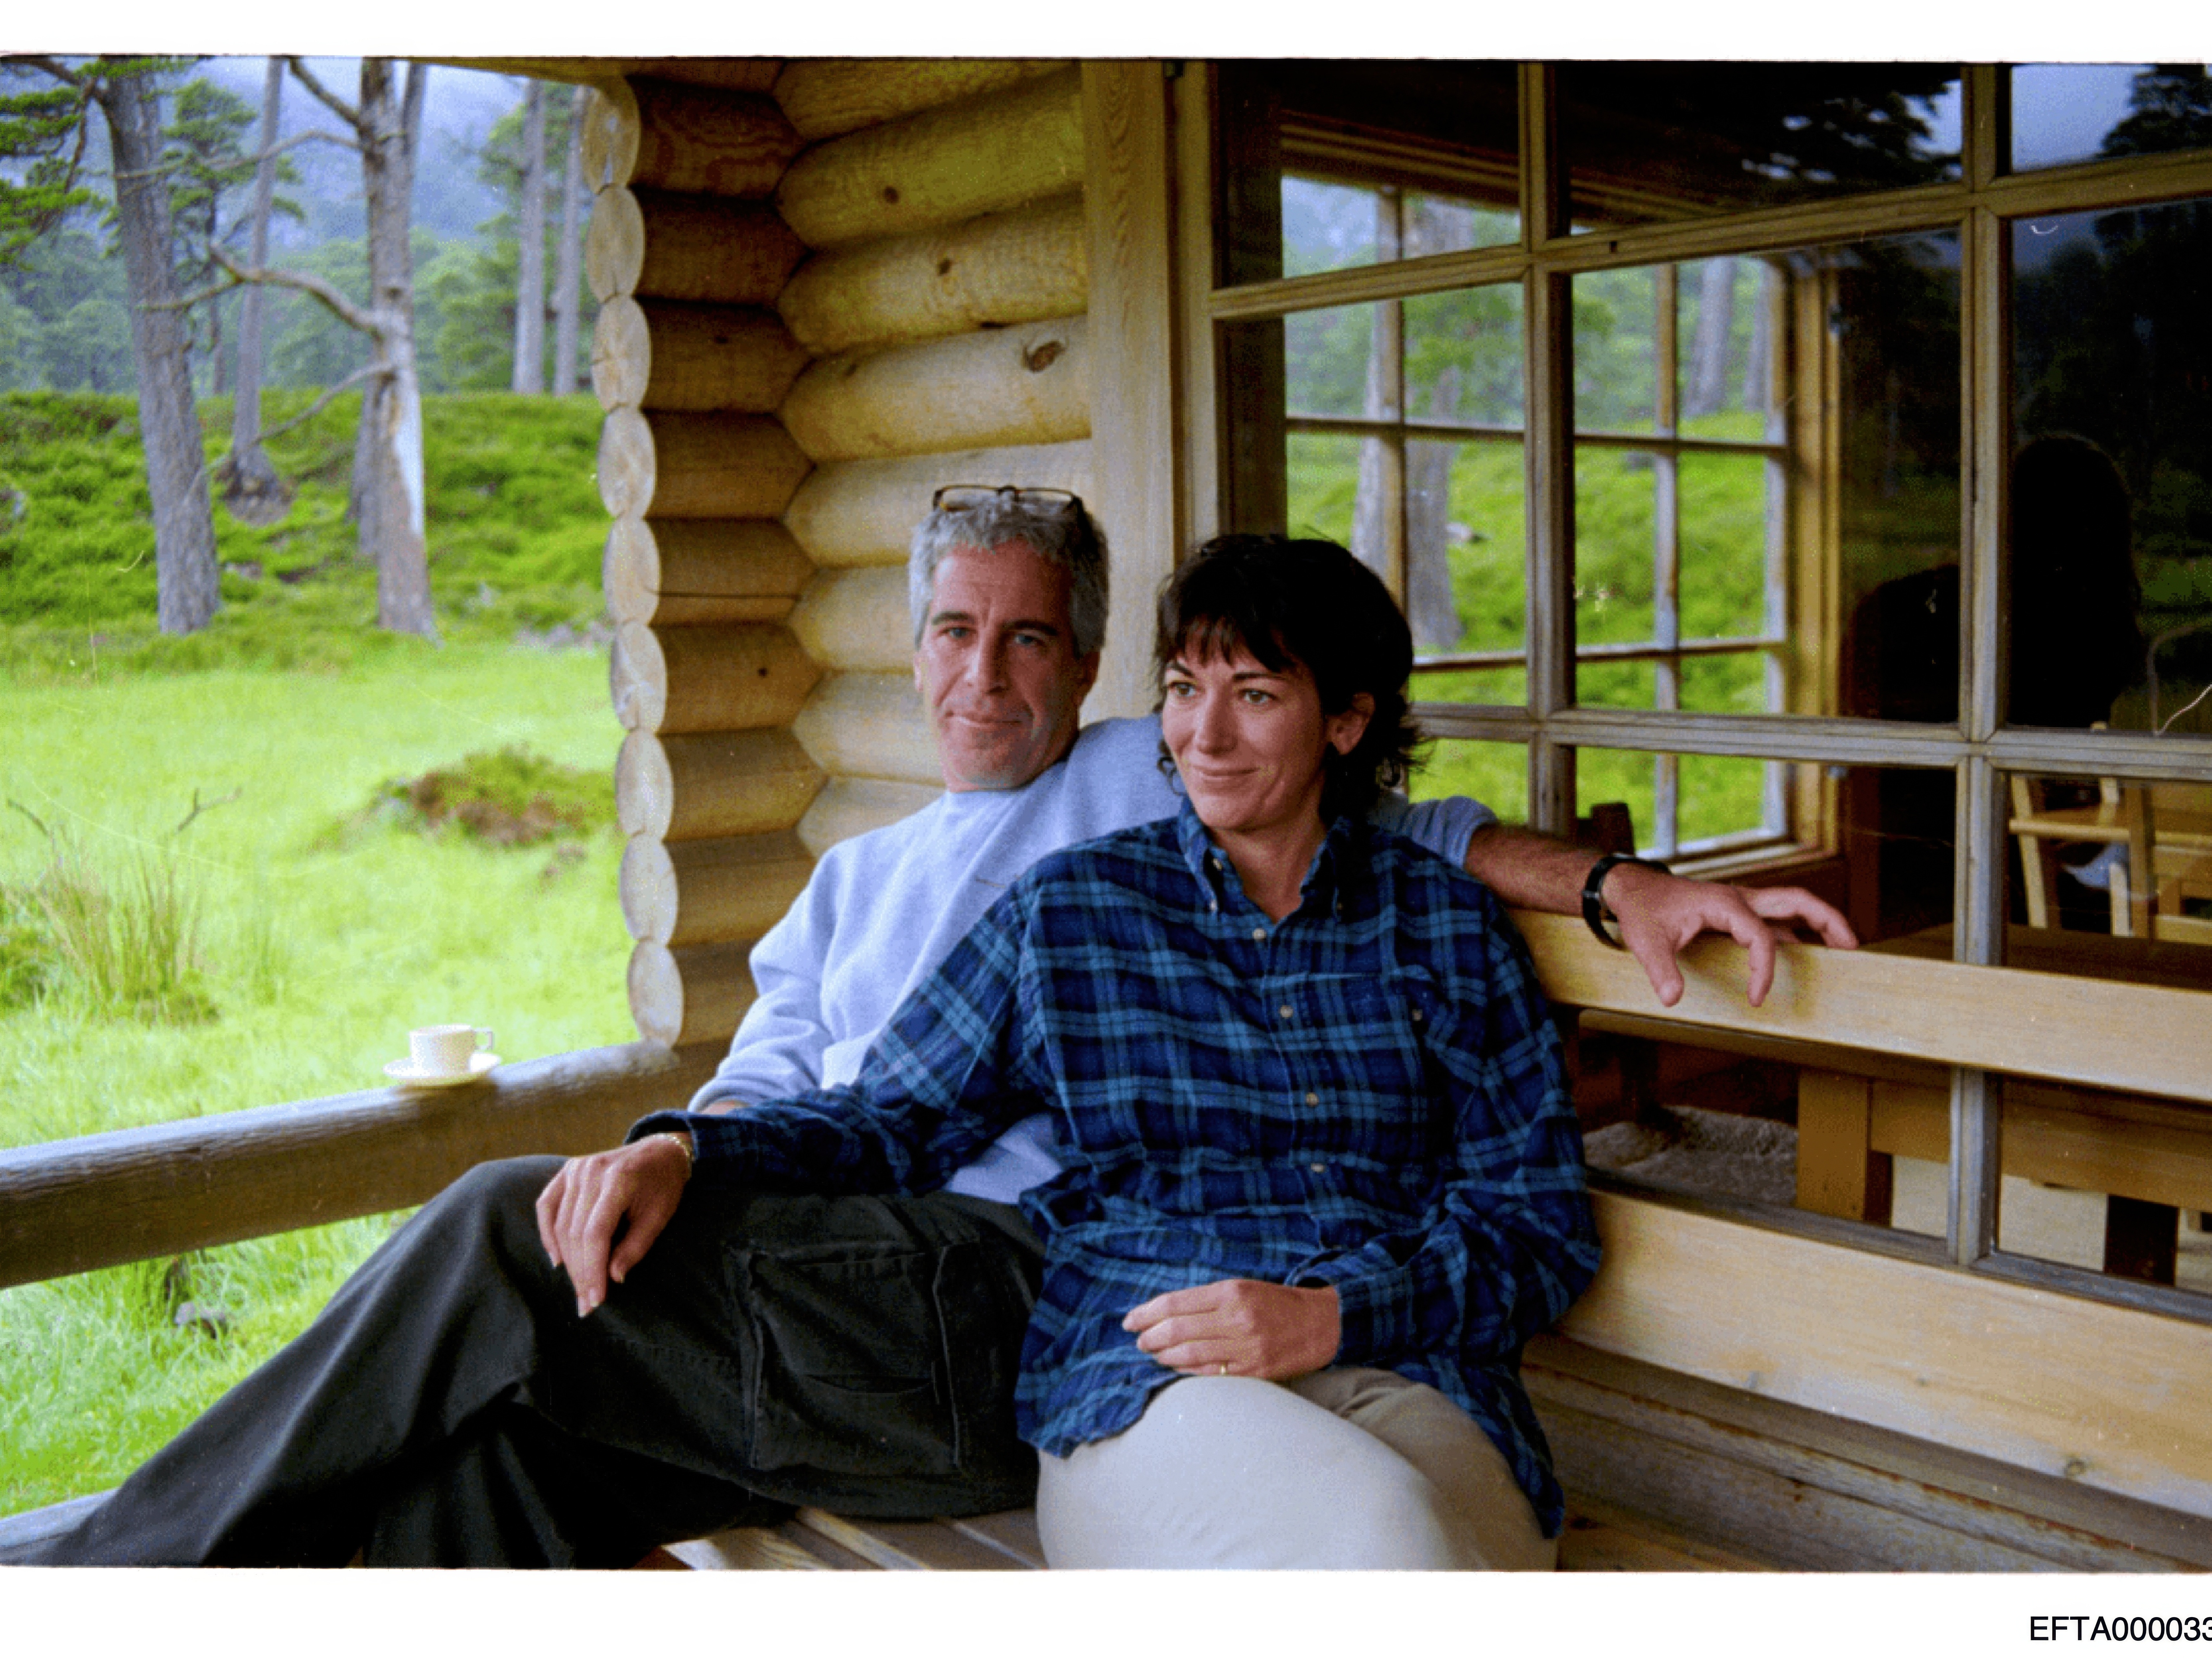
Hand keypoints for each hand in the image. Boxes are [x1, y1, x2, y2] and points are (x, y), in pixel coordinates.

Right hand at [533, 1133, 692, 1317]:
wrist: (660, 1151)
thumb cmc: (664, 1185)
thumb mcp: (660, 1216)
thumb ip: (636, 1247)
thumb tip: (613, 1278)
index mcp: (619, 1180)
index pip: (595, 1234)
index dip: (593, 1269)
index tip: (596, 1300)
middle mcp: (591, 1171)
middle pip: (575, 1233)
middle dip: (580, 1272)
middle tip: (586, 1304)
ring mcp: (576, 1169)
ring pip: (560, 1224)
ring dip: (567, 1261)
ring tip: (577, 1288)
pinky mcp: (567, 1170)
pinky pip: (547, 1205)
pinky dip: (548, 1233)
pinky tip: (557, 1259)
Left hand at [1122, 1278, 1340, 1379]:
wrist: (1321, 1324)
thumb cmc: (1276, 1304)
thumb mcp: (1241, 1288)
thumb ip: (1206, 1300)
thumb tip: (1165, 1313)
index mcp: (1231, 1292)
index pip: (1175, 1303)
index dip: (1147, 1312)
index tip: (1130, 1320)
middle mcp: (1236, 1318)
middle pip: (1177, 1329)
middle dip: (1151, 1336)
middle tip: (1139, 1340)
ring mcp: (1245, 1347)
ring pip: (1189, 1354)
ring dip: (1164, 1355)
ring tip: (1154, 1354)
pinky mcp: (1254, 1371)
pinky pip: (1210, 1373)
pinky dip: (1187, 1370)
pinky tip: (1175, 1367)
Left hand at [1604, 862, 1857, 1008]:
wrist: (1633, 889)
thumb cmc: (1643, 910)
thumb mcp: (1646, 940)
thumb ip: (1660, 970)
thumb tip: (1673, 999)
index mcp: (1724, 902)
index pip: (1760, 937)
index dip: (1764, 970)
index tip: (1757, 999)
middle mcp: (1741, 898)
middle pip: (1798, 901)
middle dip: (1829, 921)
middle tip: (1852, 948)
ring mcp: (1743, 904)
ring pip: (1792, 908)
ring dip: (1820, 925)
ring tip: (1844, 951)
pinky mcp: (1739, 914)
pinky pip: (1777, 923)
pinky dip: (1797, 936)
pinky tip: (1806, 956)